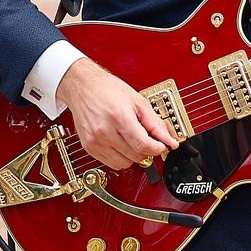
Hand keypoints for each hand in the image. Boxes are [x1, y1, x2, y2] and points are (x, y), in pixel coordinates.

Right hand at [56, 59, 177, 169]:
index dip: (157, 148)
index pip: (144, 145)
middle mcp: (105, 131)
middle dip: (146, 150)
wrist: (82, 86)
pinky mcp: (89, 147)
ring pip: (124, 164)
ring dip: (133, 156)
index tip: (161, 145)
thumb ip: (154, 122)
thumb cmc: (107, 89)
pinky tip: (120, 144)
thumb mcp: (137, 100)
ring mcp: (95, 141)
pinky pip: (111, 163)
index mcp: (119, 116)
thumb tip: (168, 139)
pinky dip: (120, 157)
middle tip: (146, 138)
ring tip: (132, 140)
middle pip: (136, 156)